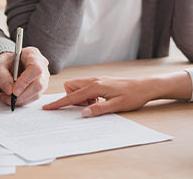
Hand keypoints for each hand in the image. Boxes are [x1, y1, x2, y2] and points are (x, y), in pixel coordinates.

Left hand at [0, 47, 48, 107]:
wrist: (8, 67)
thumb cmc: (5, 63)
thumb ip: (2, 76)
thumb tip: (10, 90)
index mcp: (32, 54)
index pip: (35, 68)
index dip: (25, 81)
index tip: (14, 91)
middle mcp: (42, 65)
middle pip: (39, 83)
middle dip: (22, 94)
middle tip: (9, 97)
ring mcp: (43, 77)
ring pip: (37, 93)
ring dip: (21, 99)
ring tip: (6, 97)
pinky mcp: (41, 87)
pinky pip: (34, 97)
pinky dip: (22, 101)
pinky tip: (12, 98)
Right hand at [42, 76, 157, 116]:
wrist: (145, 86)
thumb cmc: (133, 96)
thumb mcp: (116, 106)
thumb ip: (98, 109)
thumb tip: (82, 113)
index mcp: (96, 86)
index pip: (72, 96)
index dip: (59, 103)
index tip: (48, 108)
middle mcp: (94, 80)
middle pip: (71, 86)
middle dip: (71, 98)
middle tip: (86, 106)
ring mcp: (97, 80)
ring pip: (78, 86)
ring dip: (80, 97)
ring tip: (95, 104)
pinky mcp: (101, 82)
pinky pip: (86, 87)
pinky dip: (87, 95)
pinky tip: (100, 101)